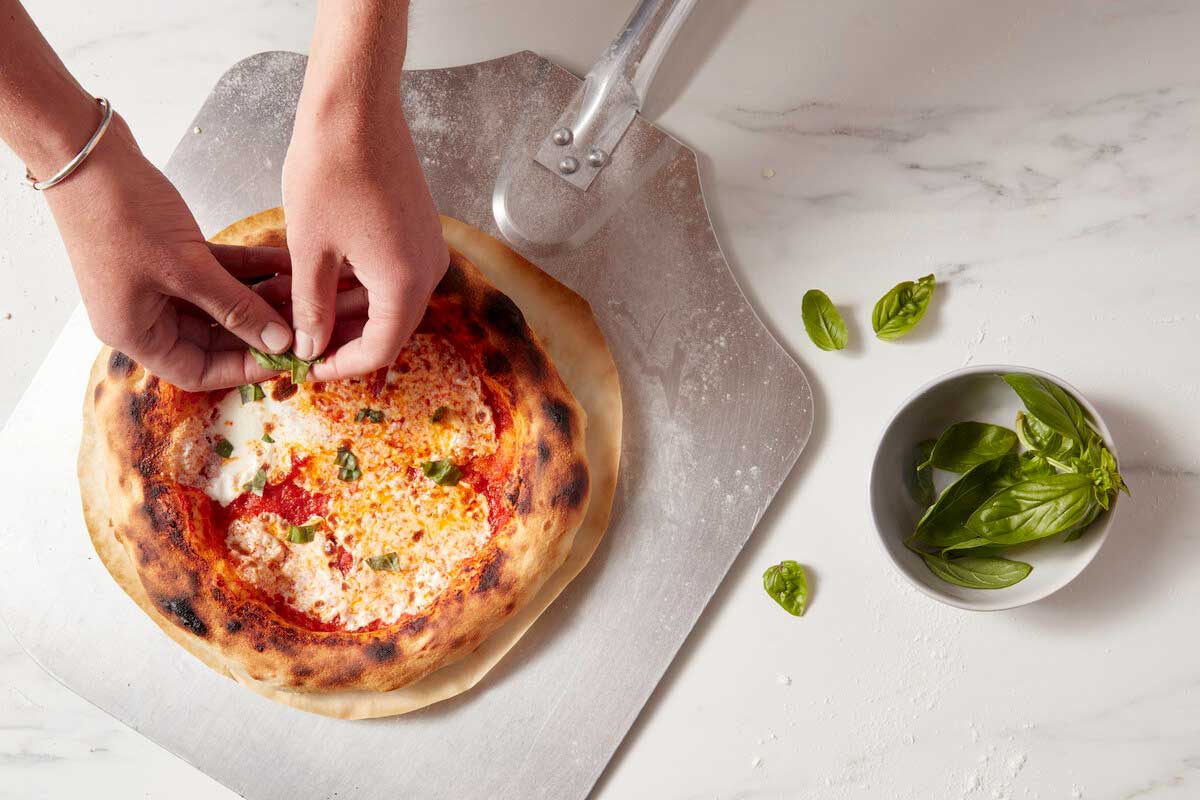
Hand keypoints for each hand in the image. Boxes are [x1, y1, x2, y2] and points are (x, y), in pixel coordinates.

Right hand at [45, 114, 294, 389]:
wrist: (83, 150)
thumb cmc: (122, 213)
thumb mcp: (187, 268)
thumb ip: (237, 308)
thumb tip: (280, 342)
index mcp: (135, 332)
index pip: (197, 372)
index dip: (243, 370)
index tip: (285, 358)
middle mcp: (143, 314)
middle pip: (213, 340)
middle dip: (258, 331)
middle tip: (303, 327)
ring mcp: (155, 283)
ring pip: (219, 303)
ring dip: (260, 298)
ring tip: (302, 293)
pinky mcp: (167, 254)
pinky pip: (217, 272)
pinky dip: (248, 269)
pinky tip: (284, 263)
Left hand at [282, 88, 447, 380]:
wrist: (356, 105)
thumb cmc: (331, 169)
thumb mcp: (310, 250)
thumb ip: (311, 308)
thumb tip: (308, 348)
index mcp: (405, 284)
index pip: (379, 350)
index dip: (339, 366)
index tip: (304, 371)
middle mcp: (428, 271)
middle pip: (387, 328)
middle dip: (339, 339)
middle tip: (294, 343)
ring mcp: (426, 248)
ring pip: (386, 301)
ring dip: (344, 311)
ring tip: (294, 312)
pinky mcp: (417, 229)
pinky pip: (390, 274)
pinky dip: (356, 285)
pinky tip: (318, 283)